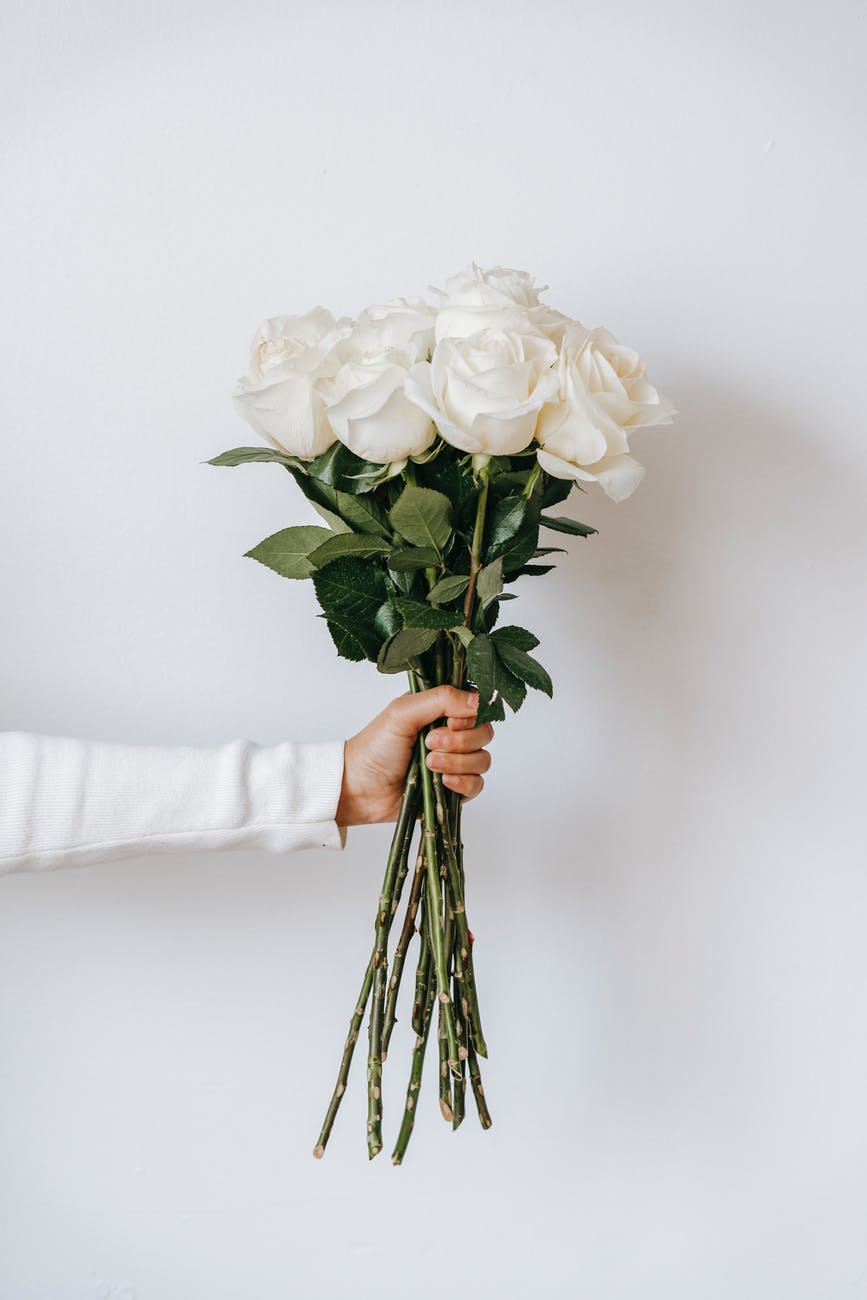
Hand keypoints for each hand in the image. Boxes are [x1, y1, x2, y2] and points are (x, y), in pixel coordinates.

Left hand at [336, 685, 494, 826]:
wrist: (360, 788)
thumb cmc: (375, 747)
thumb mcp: (403, 712)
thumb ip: (441, 699)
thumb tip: (477, 700)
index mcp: (440, 710)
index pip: (476, 706)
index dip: (470, 715)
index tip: (450, 721)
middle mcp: (451, 733)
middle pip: (484, 733)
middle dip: (460, 740)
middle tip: (430, 743)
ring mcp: (455, 762)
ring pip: (482, 759)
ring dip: (457, 762)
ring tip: (429, 764)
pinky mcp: (455, 788)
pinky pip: (477, 784)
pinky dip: (463, 782)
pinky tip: (442, 781)